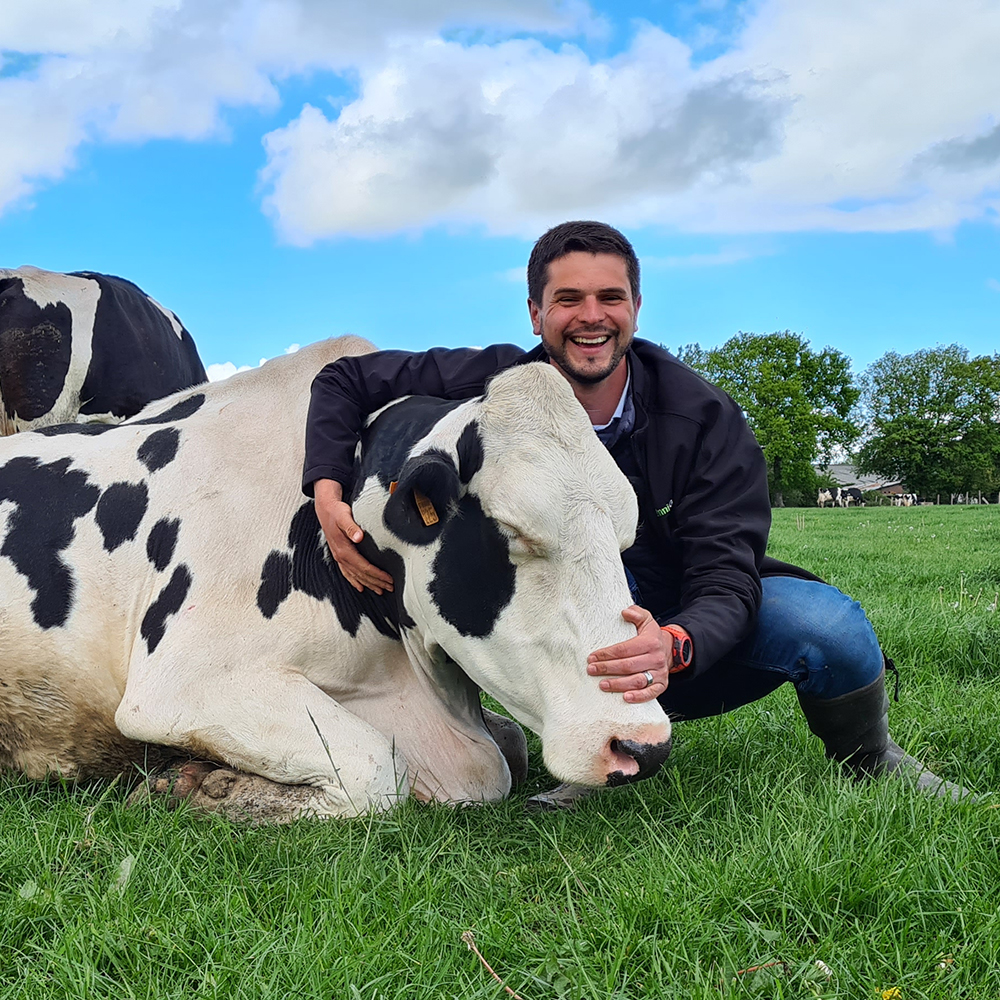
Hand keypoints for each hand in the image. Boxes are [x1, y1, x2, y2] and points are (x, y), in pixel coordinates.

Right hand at [314, 479, 393, 593]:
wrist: (325, 509)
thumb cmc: (337, 512)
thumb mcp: (344, 516)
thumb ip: (351, 527)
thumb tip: (359, 537)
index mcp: (344, 550)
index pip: (364, 567)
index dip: (377, 575)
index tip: (389, 579)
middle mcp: (341, 557)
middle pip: (361, 574)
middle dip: (376, 582)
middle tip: (390, 588)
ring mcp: (339, 557)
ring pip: (355, 576)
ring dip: (368, 584)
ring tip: (380, 591)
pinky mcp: (339, 555)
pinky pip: (347, 572)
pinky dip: (354, 581)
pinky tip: (360, 587)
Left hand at [587, 605, 669, 702]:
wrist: (669, 650)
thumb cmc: (651, 636)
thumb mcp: (646, 620)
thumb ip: (636, 613)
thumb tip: (625, 612)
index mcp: (650, 642)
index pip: (624, 649)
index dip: (607, 654)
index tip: (592, 657)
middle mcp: (656, 658)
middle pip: (628, 666)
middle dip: (607, 668)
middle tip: (591, 670)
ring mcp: (659, 673)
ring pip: (637, 681)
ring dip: (618, 684)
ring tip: (602, 684)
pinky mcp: (661, 685)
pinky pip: (651, 693)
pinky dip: (639, 697)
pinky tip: (625, 698)